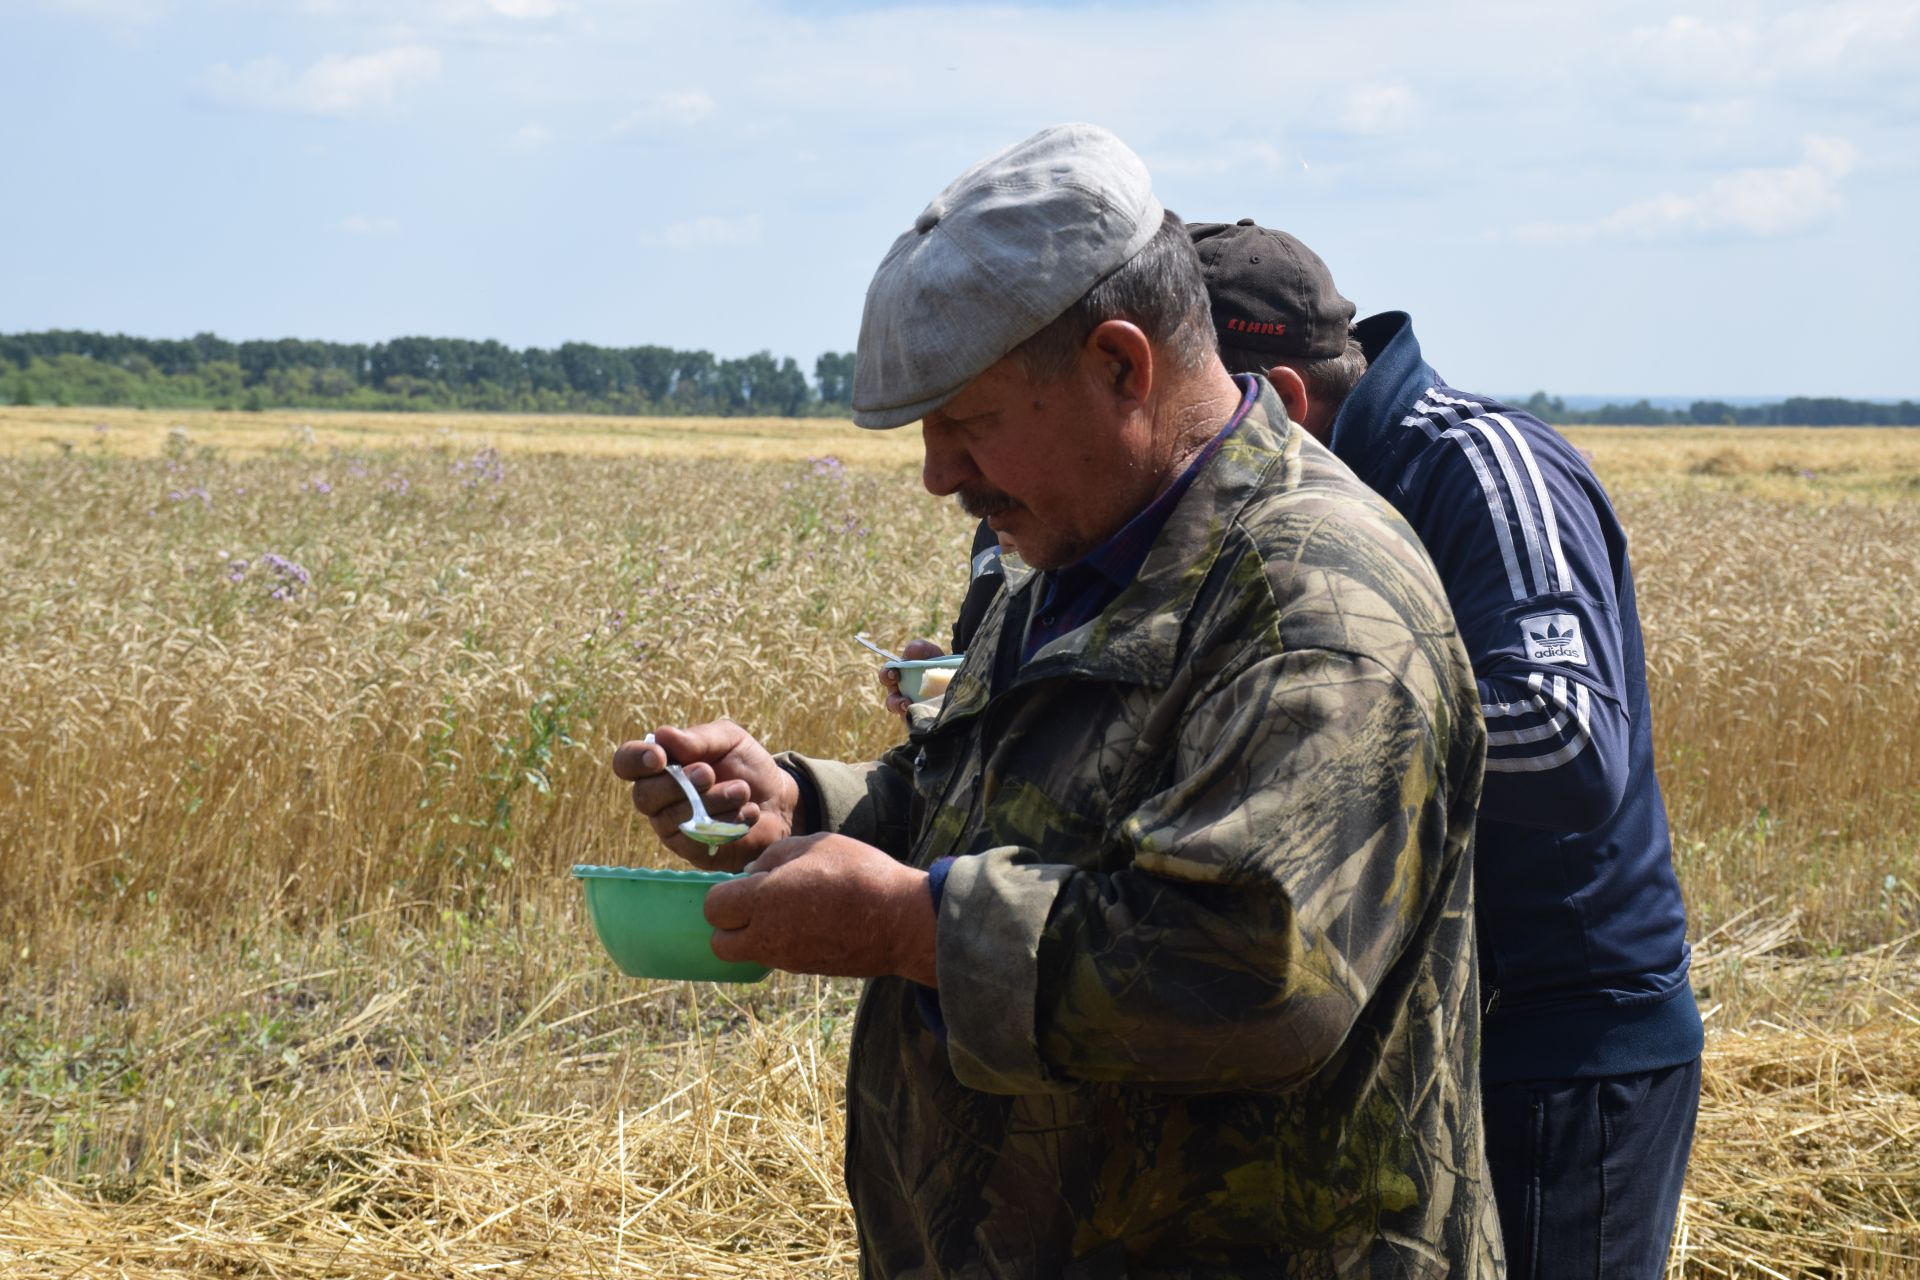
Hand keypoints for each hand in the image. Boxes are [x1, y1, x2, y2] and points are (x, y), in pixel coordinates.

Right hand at [611, 720, 801, 871]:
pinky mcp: (693, 851)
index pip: (626, 762)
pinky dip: (727, 823)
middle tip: (708, 773)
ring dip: (711, 802)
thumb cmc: (747, 766)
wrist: (780, 801)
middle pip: (644, 796)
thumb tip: (663, 735)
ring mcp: (673, 827)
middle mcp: (659, 798)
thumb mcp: (729, 740)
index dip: (636, 760)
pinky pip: (696, 841)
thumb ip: (699, 738)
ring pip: (673, 819)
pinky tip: (749, 812)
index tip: (661, 757)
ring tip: (742, 791)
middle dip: (677, 785)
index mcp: (661, 765)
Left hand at [703, 834, 937, 984]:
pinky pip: (779, 958)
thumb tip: (755, 871)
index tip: (746, 882)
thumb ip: (775, 856)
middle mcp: (767, 936)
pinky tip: (811, 923)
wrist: (899, 920)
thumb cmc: (858, 873)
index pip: (713, 908)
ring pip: (749, 954)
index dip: (724, 894)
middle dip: (729, 924)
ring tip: (788, 910)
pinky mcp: (808, 969)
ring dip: (756, 935)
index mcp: (762, 901)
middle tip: (754, 903)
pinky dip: (783, 943)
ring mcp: (788, 958)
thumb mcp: (814, 845)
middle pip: (720, 944)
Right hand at [880, 638, 947, 718]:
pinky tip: (928, 715)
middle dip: (895, 702)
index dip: (887, 675)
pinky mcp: (923, 720)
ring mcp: (912, 709)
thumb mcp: (928, 651)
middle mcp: (902, 694)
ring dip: (909, 715)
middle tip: (905, 701)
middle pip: (891, 701)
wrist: (954, 677)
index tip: (895, 674)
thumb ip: (918, 648)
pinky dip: (920, 720)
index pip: (886, 676)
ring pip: (904, 716)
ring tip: (916, 711)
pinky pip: (918, 723)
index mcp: (899, 676)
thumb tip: (910, 653)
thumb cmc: (935, 662)